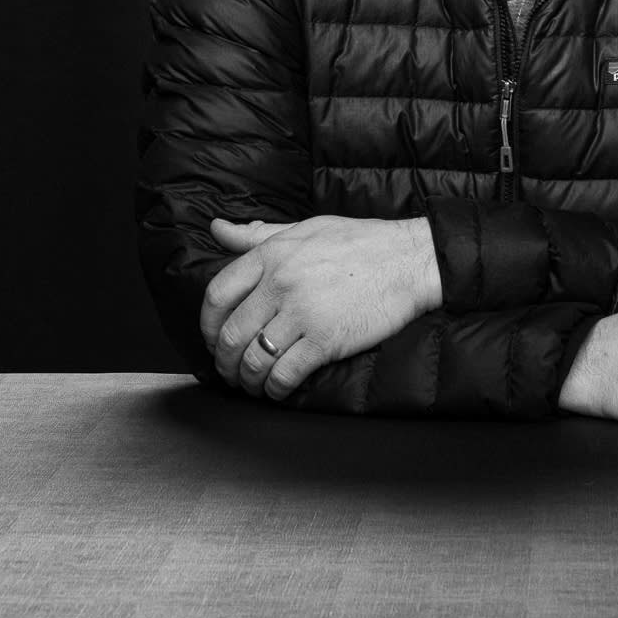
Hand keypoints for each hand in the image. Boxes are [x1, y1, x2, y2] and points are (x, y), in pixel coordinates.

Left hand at [199, 216, 442, 399]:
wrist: (410, 259)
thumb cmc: (362, 242)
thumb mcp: (306, 228)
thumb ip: (259, 234)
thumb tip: (218, 229)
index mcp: (273, 254)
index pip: (217, 294)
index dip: (207, 324)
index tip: (213, 337)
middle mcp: (281, 283)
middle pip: (230, 334)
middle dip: (224, 361)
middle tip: (231, 370)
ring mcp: (302, 313)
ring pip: (253, 360)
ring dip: (247, 380)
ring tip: (253, 383)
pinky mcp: (325, 340)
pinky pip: (284, 374)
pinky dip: (274, 389)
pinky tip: (277, 389)